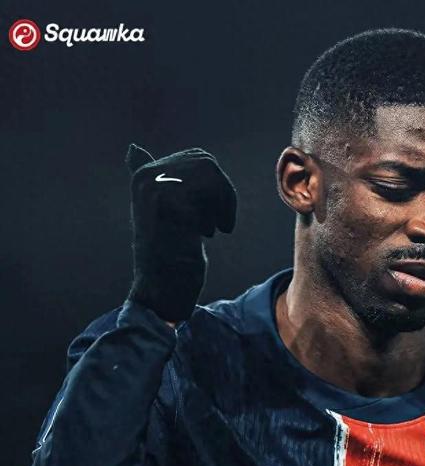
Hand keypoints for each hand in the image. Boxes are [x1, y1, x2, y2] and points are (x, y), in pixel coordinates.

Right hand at [125, 144, 236, 322]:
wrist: (162, 288)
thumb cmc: (168, 253)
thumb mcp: (163, 212)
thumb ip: (156, 180)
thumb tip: (132, 148)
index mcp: (143, 175)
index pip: (198, 158)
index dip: (217, 186)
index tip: (212, 217)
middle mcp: (144, 177)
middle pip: (207, 162)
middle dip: (223, 193)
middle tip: (220, 224)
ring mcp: (154, 187)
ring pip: (211, 173)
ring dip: (222, 203)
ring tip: (214, 228)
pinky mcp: (168, 202)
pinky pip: (211, 191)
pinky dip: (218, 215)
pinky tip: (205, 235)